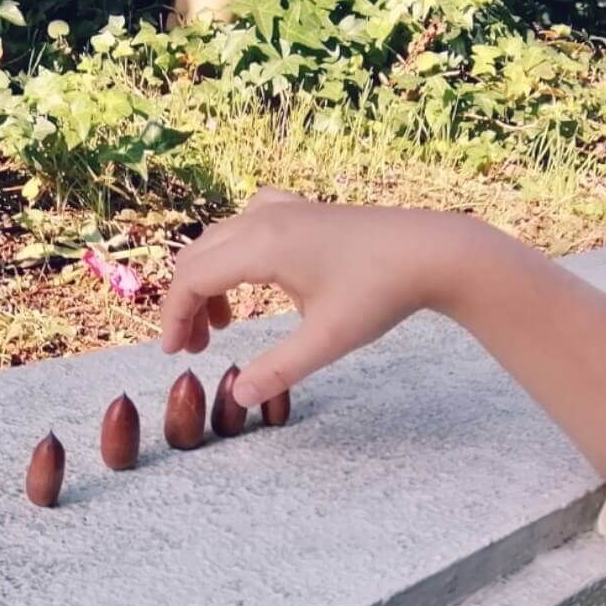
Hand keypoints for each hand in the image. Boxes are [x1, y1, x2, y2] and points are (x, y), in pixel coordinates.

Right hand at [160, 189, 472, 407]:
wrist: (431, 252)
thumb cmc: (381, 292)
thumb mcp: (328, 339)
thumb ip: (280, 369)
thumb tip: (238, 397)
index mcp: (262, 244)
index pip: (193, 279)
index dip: (175, 318)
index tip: (174, 354)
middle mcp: (264, 217)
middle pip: (198, 257)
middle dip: (187, 303)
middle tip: (194, 348)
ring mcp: (284, 208)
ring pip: (221, 241)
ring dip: (210, 280)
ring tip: (222, 325)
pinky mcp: (303, 211)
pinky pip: (248, 225)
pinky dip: (234, 255)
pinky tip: (254, 278)